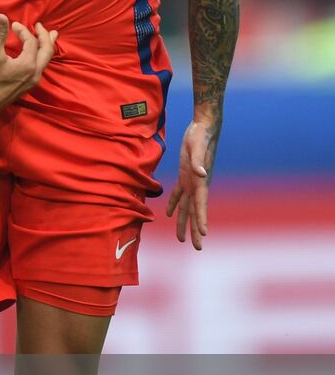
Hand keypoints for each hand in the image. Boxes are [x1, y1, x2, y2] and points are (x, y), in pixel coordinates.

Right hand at [0, 15, 56, 119]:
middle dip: (45, 37)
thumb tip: (1, 16)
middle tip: (41, 26)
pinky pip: (39, 67)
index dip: (23, 31)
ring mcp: (31, 81)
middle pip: (47, 51)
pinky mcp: (26, 86)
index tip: (13, 25)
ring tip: (49, 38)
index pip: (31, 42)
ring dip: (46, 47)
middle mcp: (34, 73)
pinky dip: (40, 57)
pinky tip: (34, 56)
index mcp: (28, 65)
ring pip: (45, 60)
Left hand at [166, 120, 217, 249]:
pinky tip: (171, 214)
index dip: (202, 220)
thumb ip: (198, 161)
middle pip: (195, 212)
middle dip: (195, 230)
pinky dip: (175, 204)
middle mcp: (197, 185)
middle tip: (197, 247)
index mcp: (200, 181)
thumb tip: (201, 173)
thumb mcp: (198, 146)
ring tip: (182, 238)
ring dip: (184, 222)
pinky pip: (179, 194)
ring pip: (187, 207)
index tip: (204, 235)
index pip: (201, 205)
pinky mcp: (185, 175)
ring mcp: (191, 181)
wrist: (203, 127)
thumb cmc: (201, 136)